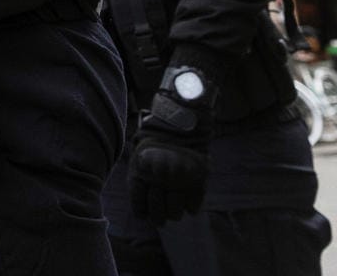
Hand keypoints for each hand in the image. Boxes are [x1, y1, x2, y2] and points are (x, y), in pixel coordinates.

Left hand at [128, 55, 216, 225]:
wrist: (180, 118)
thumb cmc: (157, 133)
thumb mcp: (141, 148)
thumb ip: (140, 170)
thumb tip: (140, 192)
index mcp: (141, 172)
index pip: (138, 201)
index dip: (142, 210)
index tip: (144, 214)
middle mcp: (158, 180)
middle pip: (157, 210)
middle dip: (158, 216)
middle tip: (161, 218)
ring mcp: (178, 180)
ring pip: (175, 211)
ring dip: (174, 213)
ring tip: (174, 211)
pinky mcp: (197, 179)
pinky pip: (194, 202)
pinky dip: (191, 207)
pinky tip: (189, 205)